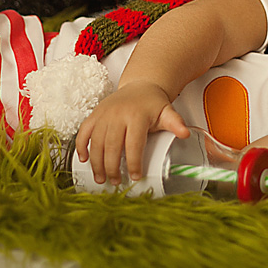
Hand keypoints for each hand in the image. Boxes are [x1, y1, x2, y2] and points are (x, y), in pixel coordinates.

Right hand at [74, 81, 189, 184]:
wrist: (140, 84)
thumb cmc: (153, 103)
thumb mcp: (167, 111)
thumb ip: (175, 122)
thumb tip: (185, 134)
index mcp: (136, 115)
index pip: (133, 143)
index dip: (133, 162)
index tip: (135, 177)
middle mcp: (117, 114)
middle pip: (112, 145)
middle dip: (112, 167)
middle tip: (116, 182)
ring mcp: (104, 114)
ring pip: (96, 141)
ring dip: (96, 162)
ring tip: (101, 178)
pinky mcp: (95, 114)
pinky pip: (84, 131)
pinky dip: (81, 145)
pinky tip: (83, 159)